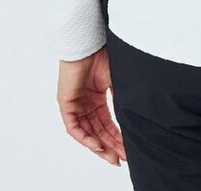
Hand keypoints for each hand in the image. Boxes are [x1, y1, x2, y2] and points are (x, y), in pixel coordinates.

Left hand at [56, 45, 126, 166]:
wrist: (89, 42)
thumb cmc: (103, 55)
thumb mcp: (116, 81)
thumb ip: (121, 99)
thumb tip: (134, 117)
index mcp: (97, 99)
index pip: (107, 124)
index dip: (117, 138)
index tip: (127, 150)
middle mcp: (86, 105)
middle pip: (98, 132)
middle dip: (110, 147)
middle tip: (121, 159)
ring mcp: (75, 105)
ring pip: (86, 133)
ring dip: (98, 146)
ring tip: (111, 156)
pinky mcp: (66, 103)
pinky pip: (74, 127)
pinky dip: (85, 137)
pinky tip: (96, 145)